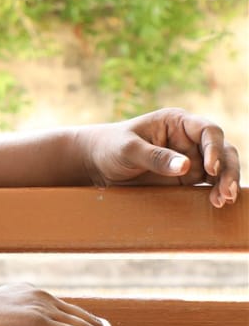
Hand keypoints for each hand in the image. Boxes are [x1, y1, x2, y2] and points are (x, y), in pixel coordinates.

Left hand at [76, 108, 239, 207]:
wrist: (97, 163)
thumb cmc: (110, 147)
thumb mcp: (127, 149)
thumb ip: (154, 156)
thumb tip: (186, 166)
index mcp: (177, 122)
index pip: (207, 131)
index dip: (215, 148)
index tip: (210, 168)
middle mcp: (189, 139)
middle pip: (222, 150)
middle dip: (228, 169)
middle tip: (227, 191)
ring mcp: (191, 158)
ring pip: (221, 168)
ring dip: (226, 183)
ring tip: (222, 200)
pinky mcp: (187, 177)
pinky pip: (209, 184)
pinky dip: (216, 192)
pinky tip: (217, 202)